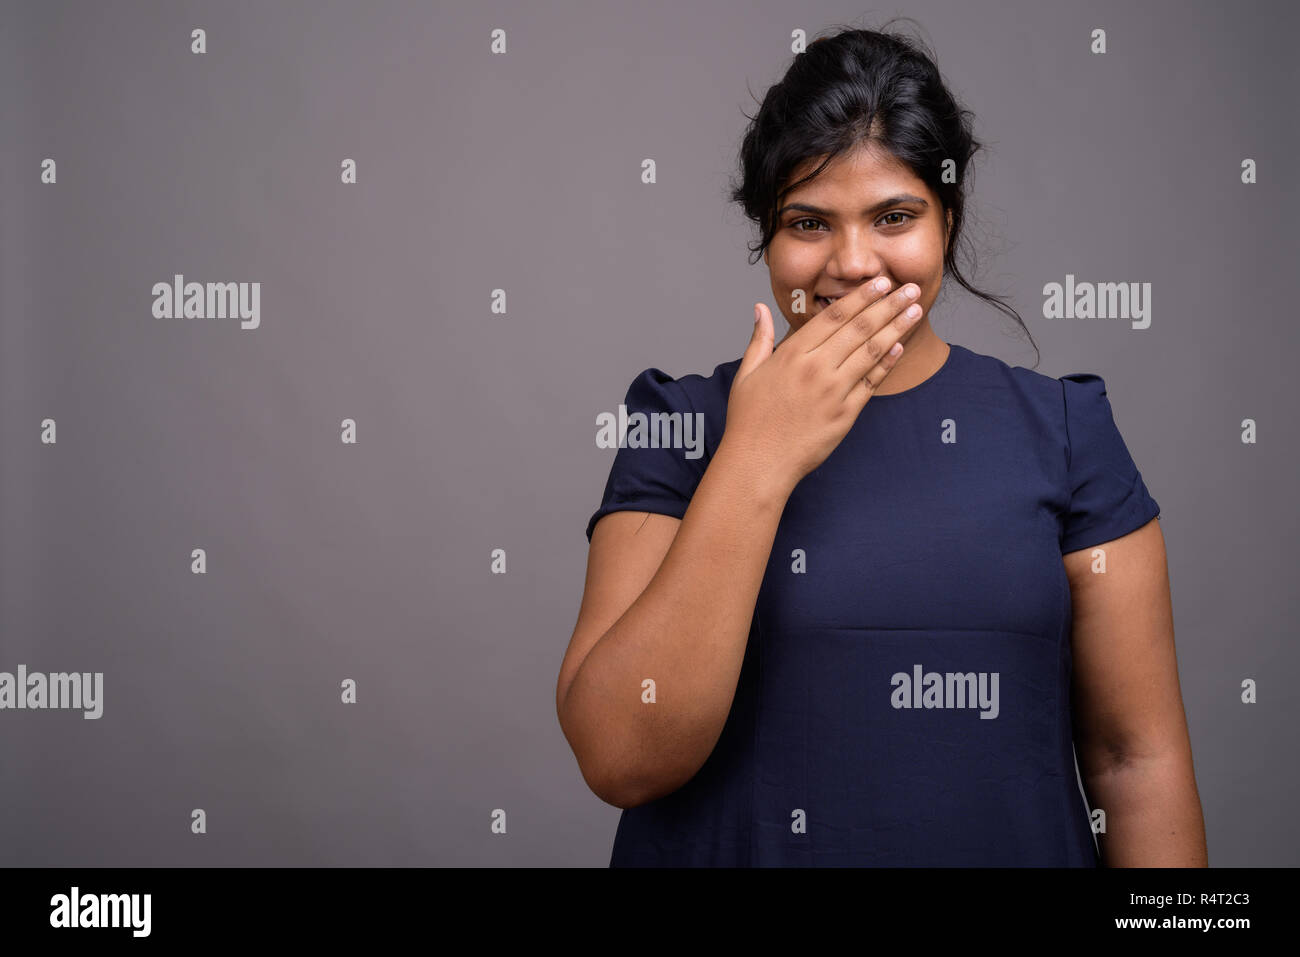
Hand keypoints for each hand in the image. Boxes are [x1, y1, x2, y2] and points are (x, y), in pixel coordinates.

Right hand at [722, 278, 923, 490]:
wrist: (758, 463)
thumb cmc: (749, 420)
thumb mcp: (747, 374)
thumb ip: (760, 338)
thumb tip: (760, 308)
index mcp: (792, 354)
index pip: (834, 316)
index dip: (861, 296)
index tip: (880, 281)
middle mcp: (816, 368)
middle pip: (860, 328)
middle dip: (888, 304)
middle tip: (909, 288)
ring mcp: (834, 391)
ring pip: (872, 351)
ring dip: (896, 328)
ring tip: (915, 310)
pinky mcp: (846, 414)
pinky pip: (872, 383)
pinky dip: (887, 362)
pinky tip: (900, 346)